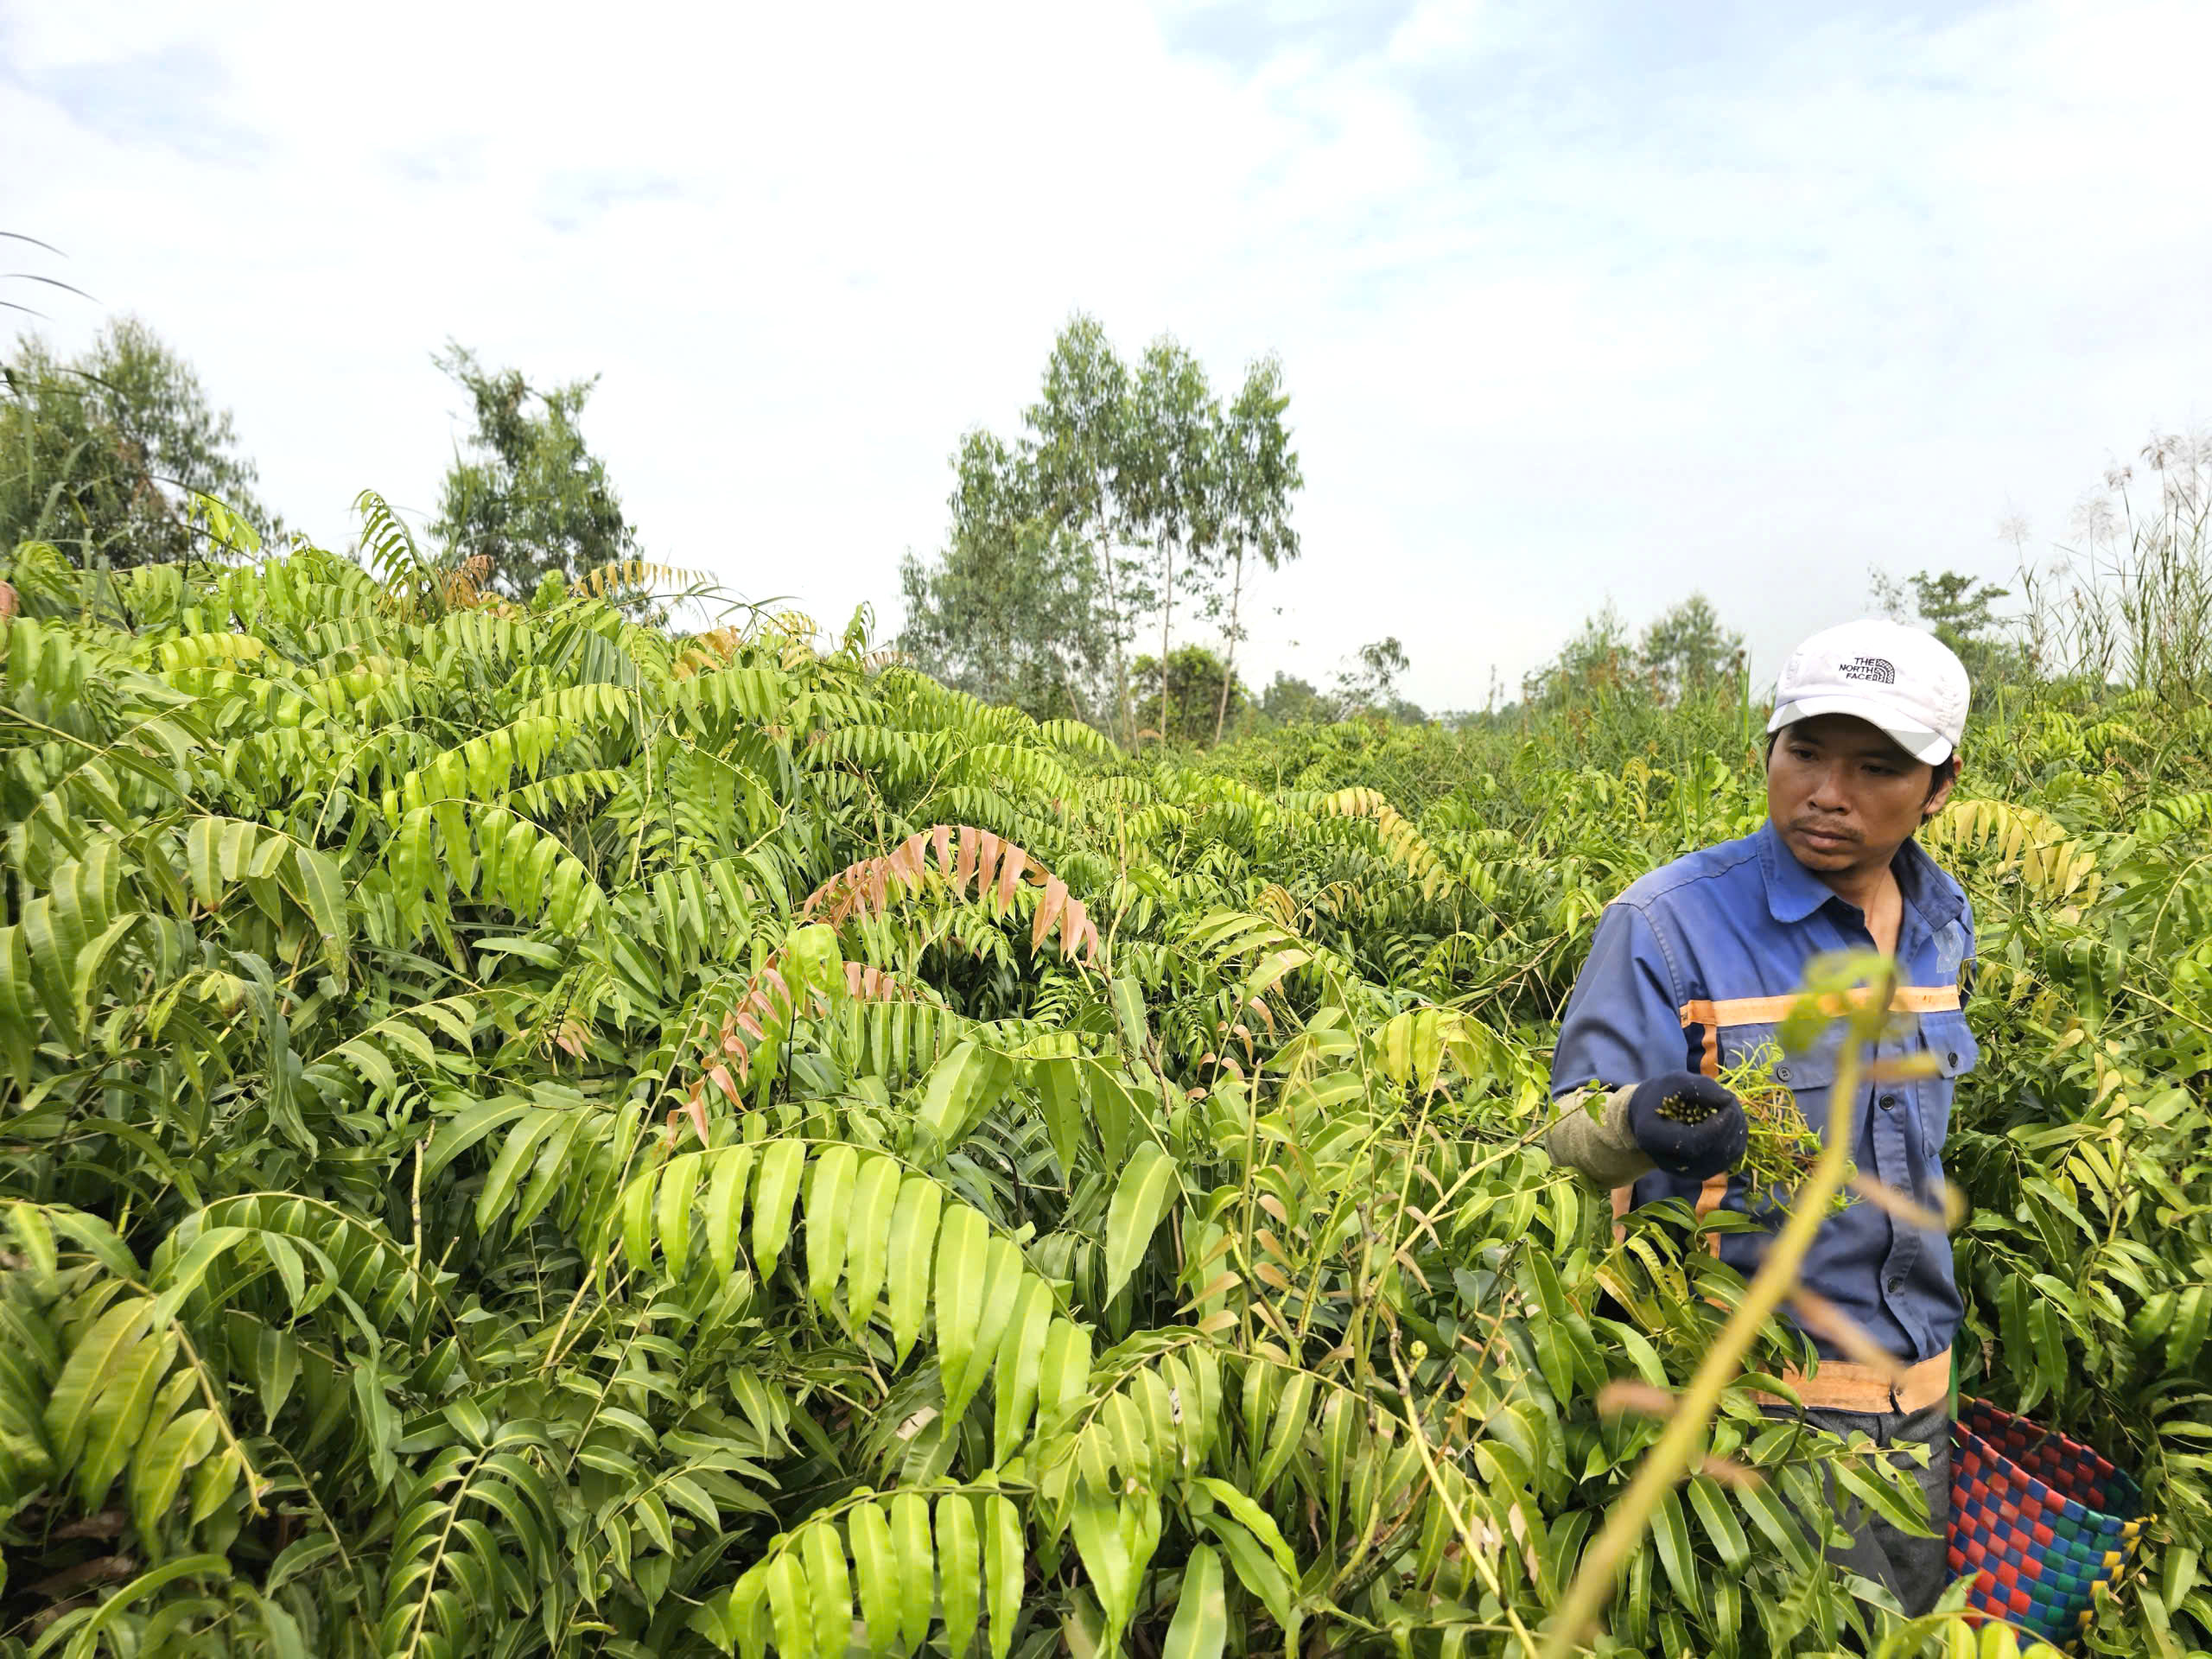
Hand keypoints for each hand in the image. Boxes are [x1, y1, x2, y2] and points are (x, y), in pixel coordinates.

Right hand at [1627, 1072, 1747, 1180]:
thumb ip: (1701, 1088)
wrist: (1651, 1117)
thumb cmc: (1661, 1096)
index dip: (1717, 1126)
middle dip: (1731, 1125)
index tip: (1729, 1103)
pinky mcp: (1701, 1173)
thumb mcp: (1675, 1082)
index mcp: (1653, 1138)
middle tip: (1734, 1102)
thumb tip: (1729, 1100)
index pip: (1693, 1143)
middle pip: (1712, 1151)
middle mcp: (1668, 1163)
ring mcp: (1686, 1173)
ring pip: (1724, 1157)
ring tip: (1733, 1110)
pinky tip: (1732, 1123)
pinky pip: (1727, 1160)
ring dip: (1736, 1132)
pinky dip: (1735, 1140)